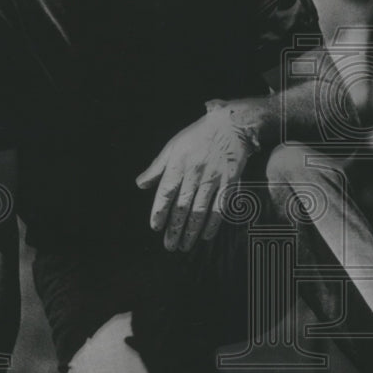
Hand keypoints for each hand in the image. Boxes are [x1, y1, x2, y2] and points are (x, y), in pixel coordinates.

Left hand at [135, 102, 254, 251]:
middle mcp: (195, 172)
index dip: (159, 211)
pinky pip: (220, 207)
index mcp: (178, 163)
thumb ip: (157, 167)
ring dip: (191, 231)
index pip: (166, 192)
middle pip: (182, 206)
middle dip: (175, 228)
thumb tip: (141, 184)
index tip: (155, 227)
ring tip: (184, 246)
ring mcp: (213, 179)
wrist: (230, 125)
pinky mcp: (229, 182)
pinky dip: (213, 223)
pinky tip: (205, 235)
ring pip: (200, 210)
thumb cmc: (198, 135)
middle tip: (169, 245)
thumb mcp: (173, 146)